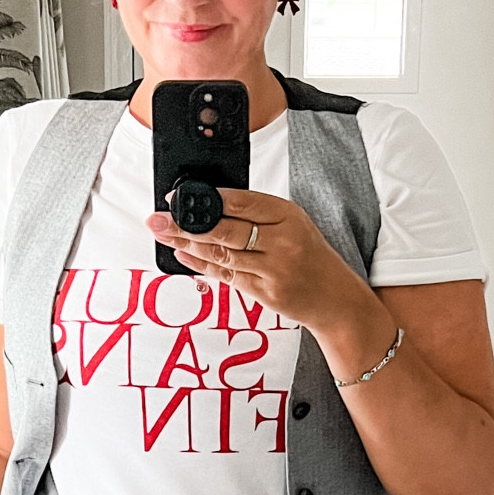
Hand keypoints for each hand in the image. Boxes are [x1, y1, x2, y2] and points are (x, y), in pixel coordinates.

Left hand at [148, 187, 368, 331]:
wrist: (334, 298)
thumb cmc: (310, 257)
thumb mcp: (292, 224)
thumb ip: (257, 214)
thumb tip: (210, 205)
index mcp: (288, 215)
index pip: (240, 201)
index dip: (206, 199)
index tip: (178, 197)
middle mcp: (282, 241)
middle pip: (225, 229)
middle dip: (186, 223)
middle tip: (159, 218)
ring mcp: (274, 269)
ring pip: (222, 254)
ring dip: (188, 244)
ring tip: (163, 235)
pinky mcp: (266, 293)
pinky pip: (227, 276)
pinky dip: (201, 265)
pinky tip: (183, 256)